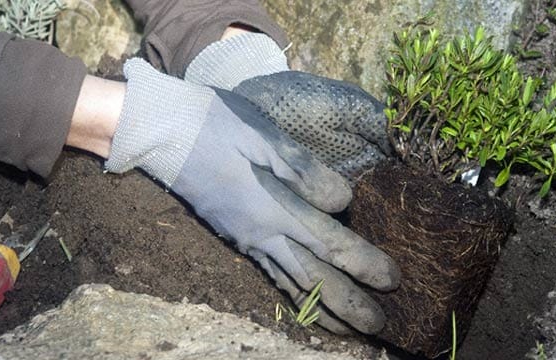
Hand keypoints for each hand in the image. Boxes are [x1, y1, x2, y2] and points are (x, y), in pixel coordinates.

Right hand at [106, 59, 399, 333]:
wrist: (162, 132)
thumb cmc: (216, 124)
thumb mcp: (263, 135)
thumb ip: (305, 171)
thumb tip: (343, 202)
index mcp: (272, 207)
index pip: (329, 244)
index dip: (363, 263)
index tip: (393, 280)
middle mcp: (261, 233)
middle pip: (312, 278)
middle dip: (349, 304)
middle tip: (380, 326)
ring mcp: (246, 239)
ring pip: (290, 283)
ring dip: (323, 309)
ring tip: (348, 329)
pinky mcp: (236, 237)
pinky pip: (270, 275)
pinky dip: (292, 295)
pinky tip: (303, 301)